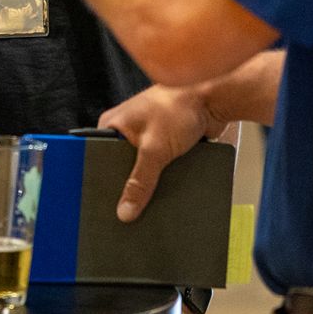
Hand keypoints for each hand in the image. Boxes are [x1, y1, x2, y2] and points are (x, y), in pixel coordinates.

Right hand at [97, 85, 227, 221]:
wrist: (214, 98)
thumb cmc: (178, 108)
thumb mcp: (153, 149)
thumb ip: (139, 182)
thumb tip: (124, 212)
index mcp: (113, 126)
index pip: (98, 159)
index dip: (101, 182)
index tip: (102, 206)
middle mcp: (128, 132)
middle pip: (121, 168)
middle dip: (128, 188)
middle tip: (128, 215)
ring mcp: (148, 139)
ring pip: (143, 171)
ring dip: (148, 186)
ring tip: (148, 211)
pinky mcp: (166, 145)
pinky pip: (160, 169)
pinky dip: (164, 181)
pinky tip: (166, 197)